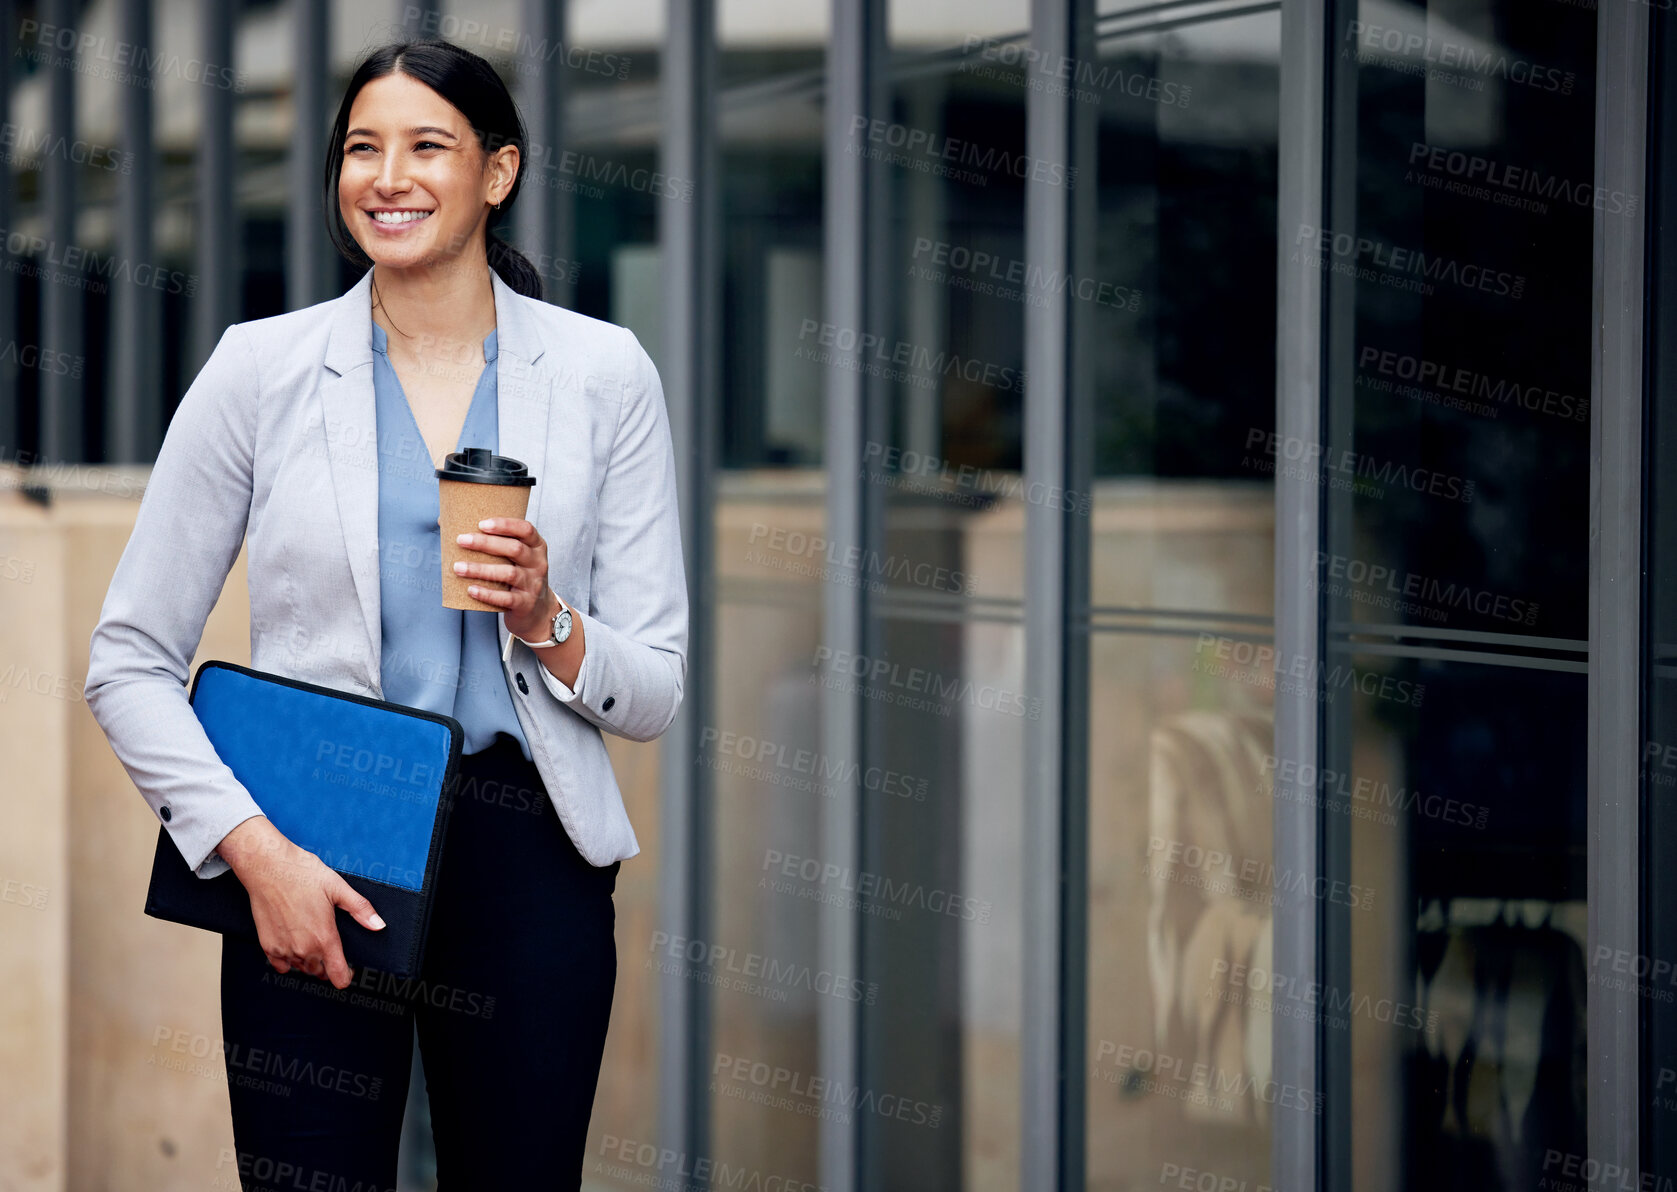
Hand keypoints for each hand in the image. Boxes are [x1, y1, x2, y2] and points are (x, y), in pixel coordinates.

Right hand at [217, 816, 384, 988]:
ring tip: (313, 942)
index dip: (346, 977)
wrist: (268, 867)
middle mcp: (303, 948)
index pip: (338, 975)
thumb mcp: (338, 888)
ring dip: (309, 962)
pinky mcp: (267, 945)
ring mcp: (283, 949)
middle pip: (320, 972)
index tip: (348, 972)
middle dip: (327, 965)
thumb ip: (360, 909)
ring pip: (301, 968)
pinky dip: (288, 960)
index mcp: (324, 937)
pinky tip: (293, 945)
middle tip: (330, 948)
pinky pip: (281, 965)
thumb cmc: (302, 874)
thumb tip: (379, 925)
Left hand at [453, 516, 554, 639]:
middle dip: (486, 543)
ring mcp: (533, 584)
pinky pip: (506, 598)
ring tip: (457, 567)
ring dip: (481, 570)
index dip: (505, 525)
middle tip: (461, 540)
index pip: (526, 529)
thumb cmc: (518, 576)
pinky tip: (471, 590)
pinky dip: (487, 594)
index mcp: (536, 547)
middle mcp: (538, 564)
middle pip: (515, 549)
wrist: (537, 611)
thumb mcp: (515, 558)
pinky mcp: (526, 604)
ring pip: (508, 574)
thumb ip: (491, 541)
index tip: (481, 524)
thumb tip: (444, 522)